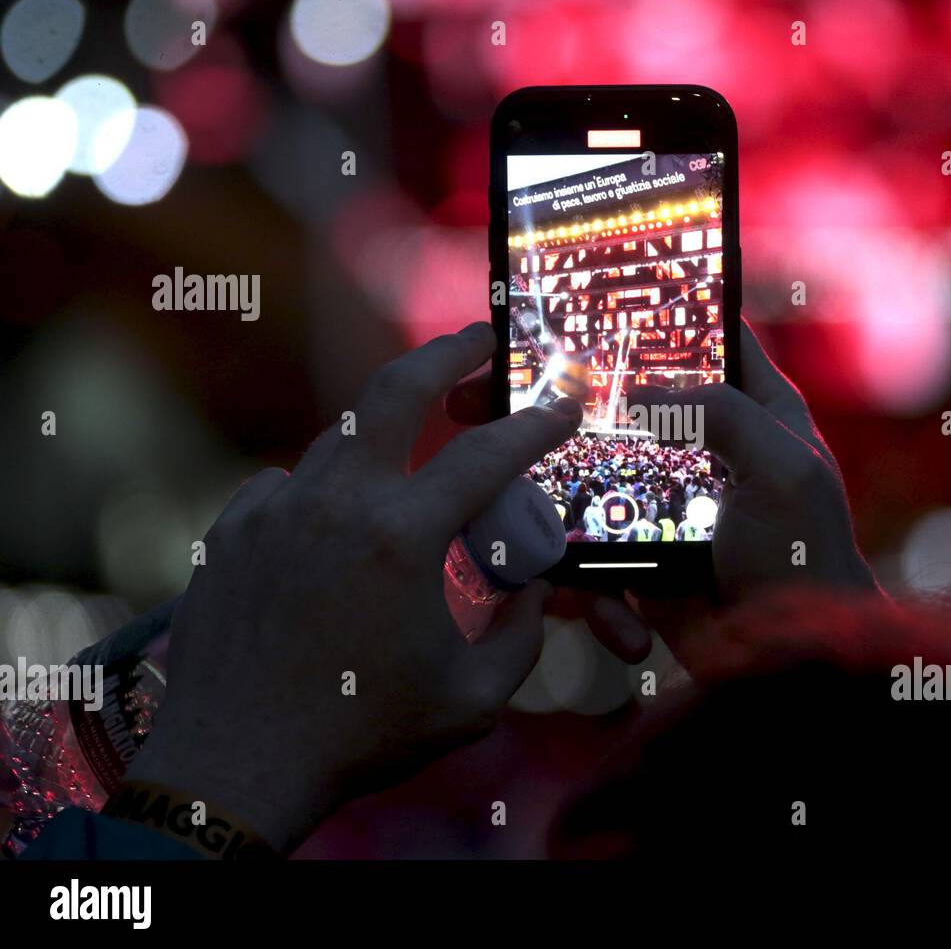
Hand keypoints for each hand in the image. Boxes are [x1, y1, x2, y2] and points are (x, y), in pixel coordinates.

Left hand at [125, 322, 583, 851]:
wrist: (236, 768)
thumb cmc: (361, 735)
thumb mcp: (472, 699)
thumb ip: (522, 634)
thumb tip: (534, 588)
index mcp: (401, 539)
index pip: (487, 454)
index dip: (534, 424)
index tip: (560, 406)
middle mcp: (335, 505)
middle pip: (394, 389)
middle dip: (445, 352)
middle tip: (476, 341)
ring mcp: (275, 510)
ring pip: (340, 436)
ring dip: (385, 433)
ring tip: (413, 451)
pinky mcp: (232, 530)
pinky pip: (289, 483)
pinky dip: (323, 490)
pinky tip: (335, 525)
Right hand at [446, 318, 877, 678]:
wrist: (796, 662)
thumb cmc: (808, 556)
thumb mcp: (783, 468)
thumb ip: (719, 411)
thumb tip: (633, 392)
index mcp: (751, 411)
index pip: (697, 341)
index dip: (641, 319)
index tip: (573, 304)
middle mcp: (702, 451)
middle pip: (612, 409)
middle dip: (546, 405)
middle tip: (476, 394)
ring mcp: (666, 509)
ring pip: (584, 485)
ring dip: (540, 502)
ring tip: (500, 515)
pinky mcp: (643, 565)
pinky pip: (594, 568)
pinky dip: (598, 602)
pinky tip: (624, 628)